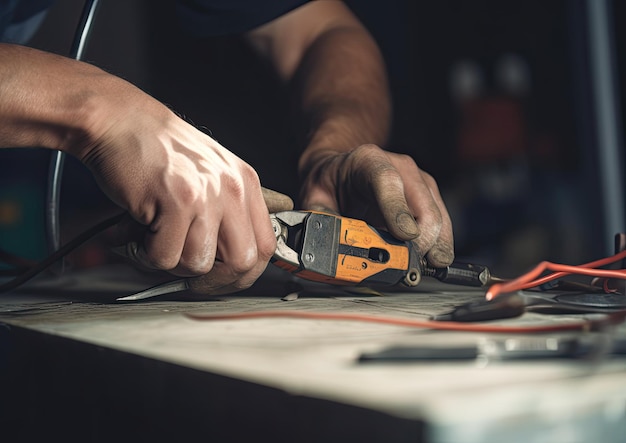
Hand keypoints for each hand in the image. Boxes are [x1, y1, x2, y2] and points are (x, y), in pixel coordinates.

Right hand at [77, 83, 292, 293]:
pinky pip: (165, 257)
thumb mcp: (208, 173)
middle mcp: (232, 188)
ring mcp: (207, 195)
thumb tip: (227, 261)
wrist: (118, 120)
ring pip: (199, 264)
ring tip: (150, 240)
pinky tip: (135, 233)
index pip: (266, 245)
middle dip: (213, 280)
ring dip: (169, 262)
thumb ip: (224, 211)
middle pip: (243, 262)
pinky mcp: (177, 201)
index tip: (222, 279)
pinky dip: (144, 254)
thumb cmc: (155, 148)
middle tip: (185, 274)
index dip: (244, 273)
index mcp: (245, 183)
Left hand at [299, 144, 453, 266]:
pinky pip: (442, 224)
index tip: (404, 236)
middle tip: (407, 265)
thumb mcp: (314, 196)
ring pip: (438, 216)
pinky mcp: (429, 197)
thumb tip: (326, 245)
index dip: (397, 210)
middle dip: (420, 241)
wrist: (342, 172)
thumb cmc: (331, 181)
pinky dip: (437, 246)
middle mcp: (400, 167)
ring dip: (433, 247)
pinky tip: (429, 261)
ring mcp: (418, 181)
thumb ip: (319, 219)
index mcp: (367, 161)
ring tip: (419, 268)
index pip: (388, 181)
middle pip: (422, 204)